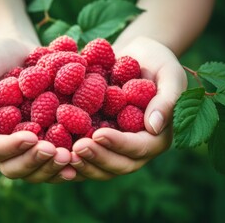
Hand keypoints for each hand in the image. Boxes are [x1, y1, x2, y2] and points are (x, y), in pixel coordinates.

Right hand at [0, 38, 73, 182]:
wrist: (20, 52)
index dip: (13, 147)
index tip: (33, 136)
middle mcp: (6, 145)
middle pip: (16, 168)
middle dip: (37, 162)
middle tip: (59, 153)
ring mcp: (27, 145)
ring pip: (37, 170)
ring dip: (54, 168)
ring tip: (73, 157)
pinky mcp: (47, 140)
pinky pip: (54, 160)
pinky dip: (67, 163)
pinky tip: (82, 158)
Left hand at [70, 36, 186, 179]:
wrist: (137, 57)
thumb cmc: (159, 62)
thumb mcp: (169, 75)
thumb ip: (166, 99)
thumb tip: (154, 127)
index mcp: (157, 136)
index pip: (140, 148)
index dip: (119, 144)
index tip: (99, 134)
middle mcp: (136, 147)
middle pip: (118, 165)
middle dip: (97, 158)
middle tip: (76, 148)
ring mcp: (117, 146)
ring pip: (101, 166)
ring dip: (83, 164)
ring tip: (63, 154)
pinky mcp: (99, 139)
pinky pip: (88, 154)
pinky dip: (72, 157)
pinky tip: (55, 151)